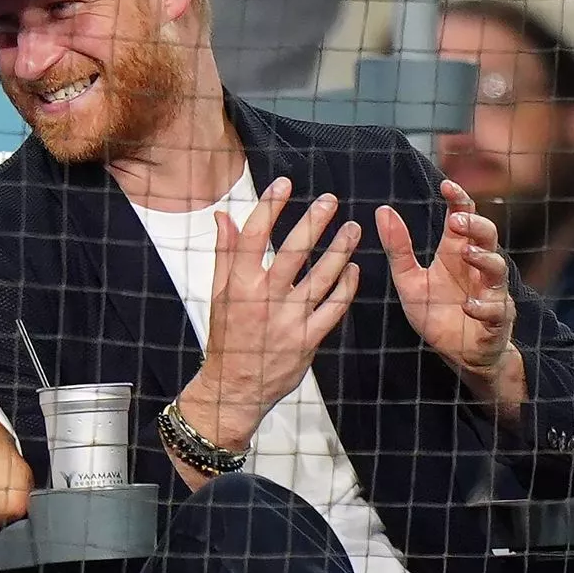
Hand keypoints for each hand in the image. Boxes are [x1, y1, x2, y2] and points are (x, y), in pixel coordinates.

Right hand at [188, 177, 361, 446]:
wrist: (235, 388)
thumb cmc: (227, 337)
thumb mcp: (218, 293)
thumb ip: (225, 254)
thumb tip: (223, 218)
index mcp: (239, 284)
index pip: (254, 236)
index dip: (270, 207)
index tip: (285, 184)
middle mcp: (265, 299)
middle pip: (293, 252)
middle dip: (314, 222)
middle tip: (331, 201)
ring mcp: (289, 320)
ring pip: (321, 278)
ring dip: (340, 251)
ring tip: (353, 230)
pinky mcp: (308, 339)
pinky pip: (333, 308)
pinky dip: (346, 287)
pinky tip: (355, 270)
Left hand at [375, 179, 515, 380]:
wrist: (456, 353)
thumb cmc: (436, 311)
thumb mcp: (409, 280)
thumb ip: (398, 249)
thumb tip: (381, 211)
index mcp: (456, 254)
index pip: (464, 219)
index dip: (460, 200)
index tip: (447, 184)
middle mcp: (478, 269)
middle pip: (488, 237)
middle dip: (476, 226)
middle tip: (458, 220)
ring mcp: (490, 293)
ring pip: (498, 269)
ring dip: (484, 259)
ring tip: (466, 252)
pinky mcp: (495, 321)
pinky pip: (496, 311)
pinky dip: (483, 306)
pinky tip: (468, 305)